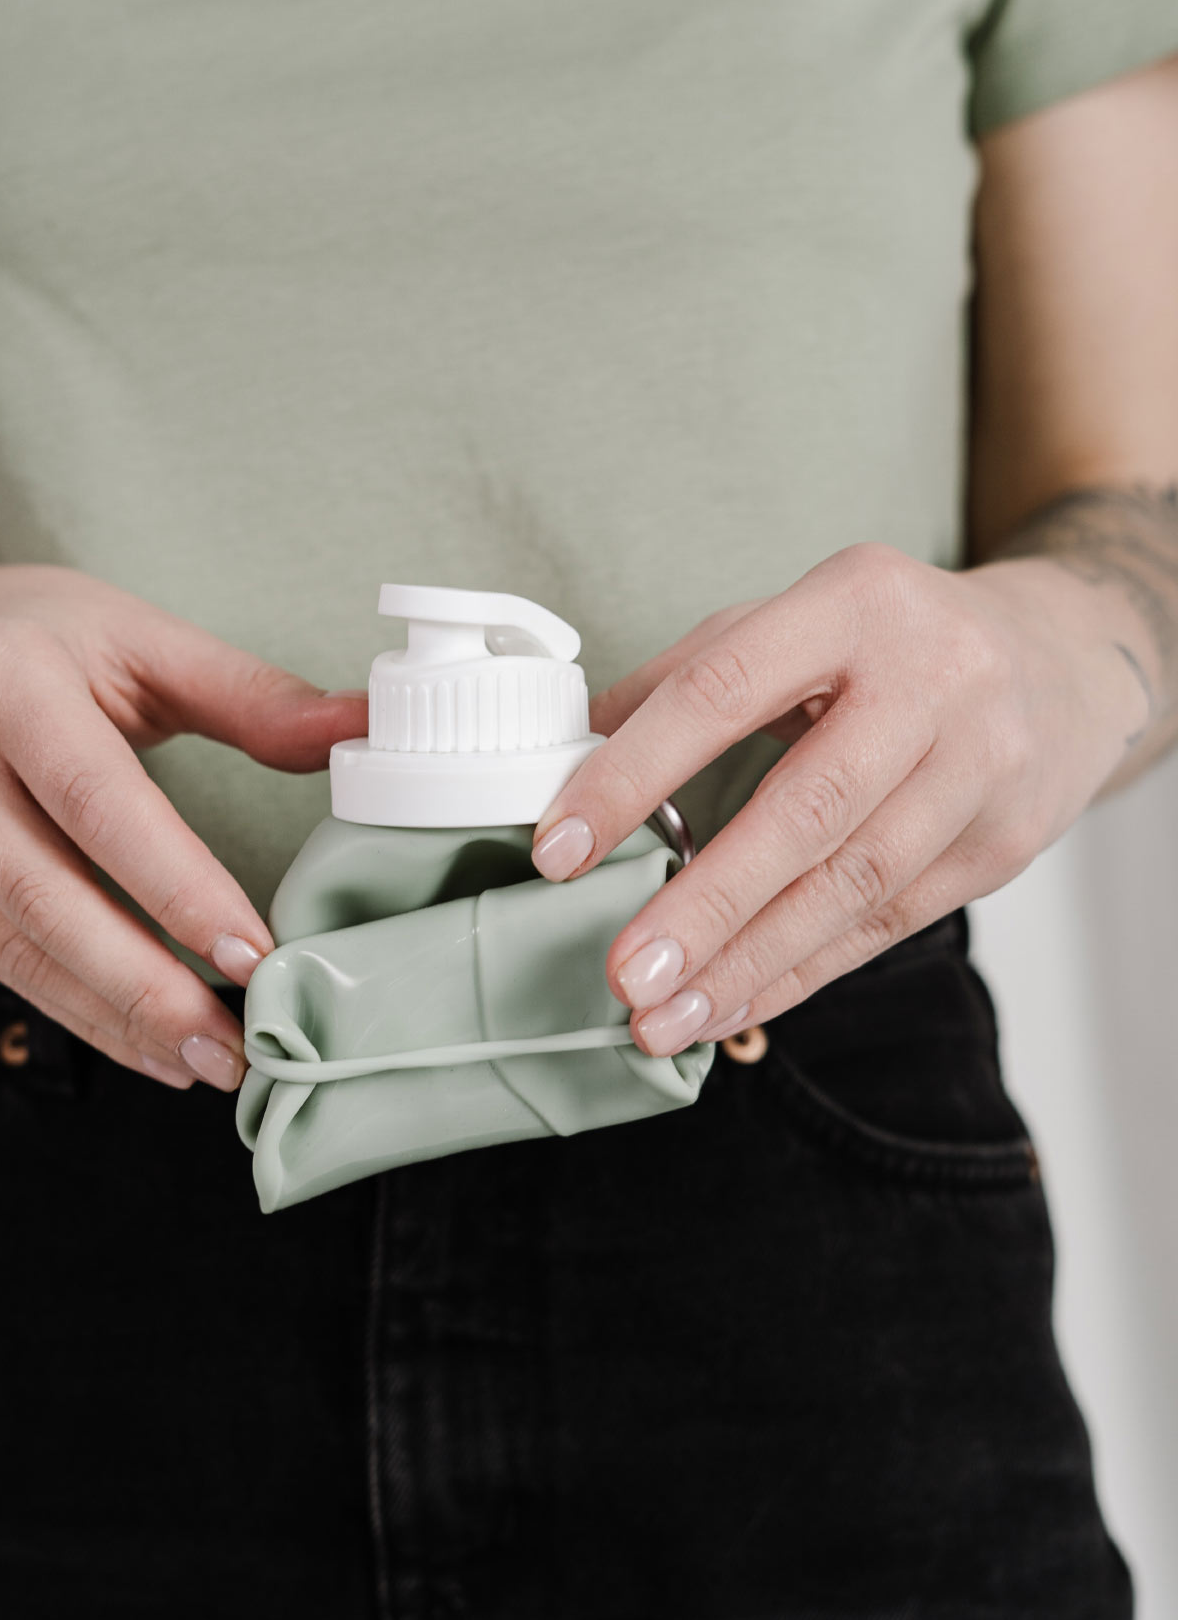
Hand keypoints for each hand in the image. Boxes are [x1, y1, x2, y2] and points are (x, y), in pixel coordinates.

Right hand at [0, 562, 366, 1087]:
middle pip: (44, 894)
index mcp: (7, 683)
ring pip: (18, 947)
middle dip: (145, 986)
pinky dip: (82, 1014)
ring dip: (117, 1019)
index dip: (176, 888)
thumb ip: (255, 696)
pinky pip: (3, 965)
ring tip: (208, 1061)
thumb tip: (364, 725)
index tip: (253, 954)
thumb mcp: (150, 641)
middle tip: (235, 1044)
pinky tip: (151, 1045)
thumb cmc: (54, 641)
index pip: (97, 802)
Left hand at [531, 543, 1145, 1054]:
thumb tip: (571, 752)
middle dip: (707, 905)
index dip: (634, 774)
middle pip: (806, 810)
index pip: (722, 690)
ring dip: (749, 964)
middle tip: (626, 973)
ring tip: (665, 1017)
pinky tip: (733, 1005)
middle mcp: (931, 678)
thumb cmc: (892, 645)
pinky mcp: (1004, 843)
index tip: (559, 848)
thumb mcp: (795, 620)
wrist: (1059, 662)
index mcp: (852, 602)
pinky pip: (888, 925)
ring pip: (853, 885)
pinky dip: (802, 973)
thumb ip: (685, 676)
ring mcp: (981, 765)